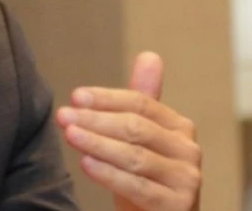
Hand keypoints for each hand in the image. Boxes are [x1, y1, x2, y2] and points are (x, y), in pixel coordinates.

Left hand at [55, 52, 200, 210]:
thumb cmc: (144, 177)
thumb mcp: (140, 138)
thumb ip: (141, 101)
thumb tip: (149, 56)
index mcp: (179, 127)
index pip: (140, 104)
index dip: (106, 99)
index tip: (75, 96)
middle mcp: (188, 151)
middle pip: (135, 128)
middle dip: (95, 120)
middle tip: (63, 116)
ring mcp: (186, 180)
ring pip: (135, 157)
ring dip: (97, 144)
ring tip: (70, 135)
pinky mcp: (179, 206)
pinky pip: (138, 187)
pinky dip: (109, 173)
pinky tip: (85, 163)